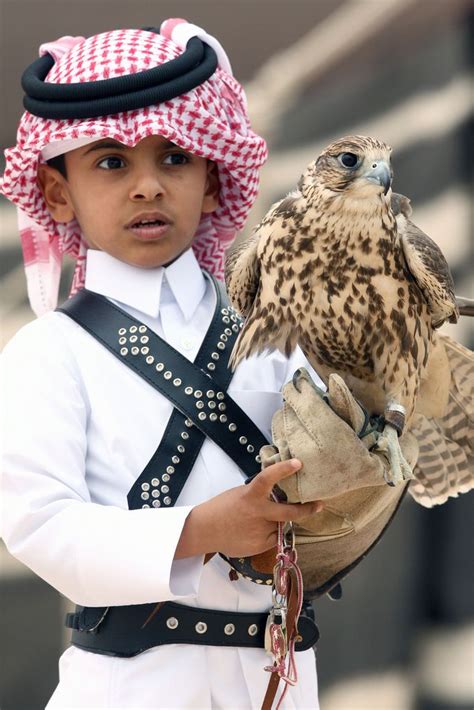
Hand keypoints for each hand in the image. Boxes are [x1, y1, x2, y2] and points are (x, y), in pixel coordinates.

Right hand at [175, 459, 322, 558]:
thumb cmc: (223, 508)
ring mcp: (260, 531)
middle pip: (290, 512)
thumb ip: (259, 494)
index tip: (298, 463)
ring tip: (257, 522)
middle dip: (307, 510)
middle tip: (318, 505)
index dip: (284, 469)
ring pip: (280, 526)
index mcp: (251, 496)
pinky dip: (269, 534)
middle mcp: (258, 513)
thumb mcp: (241, 493)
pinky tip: (254, 532)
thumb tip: (277, 492)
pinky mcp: (260, 545)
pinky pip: (273, 538)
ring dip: (277, 523)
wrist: (205, 530)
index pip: (268, 478)